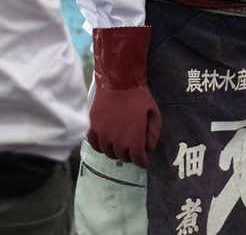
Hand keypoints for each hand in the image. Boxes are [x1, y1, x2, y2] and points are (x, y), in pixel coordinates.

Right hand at [87, 26, 161, 167]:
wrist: (119, 82)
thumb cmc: (139, 98)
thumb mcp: (153, 114)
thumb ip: (153, 134)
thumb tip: (149, 149)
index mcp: (133, 139)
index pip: (137, 159)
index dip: (141, 162)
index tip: (144, 162)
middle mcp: (116, 141)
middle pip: (122, 157)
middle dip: (130, 156)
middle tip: (133, 152)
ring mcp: (102, 135)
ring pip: (108, 152)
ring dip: (115, 152)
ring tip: (121, 147)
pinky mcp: (92, 128)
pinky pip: (94, 145)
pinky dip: (101, 147)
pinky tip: (107, 143)